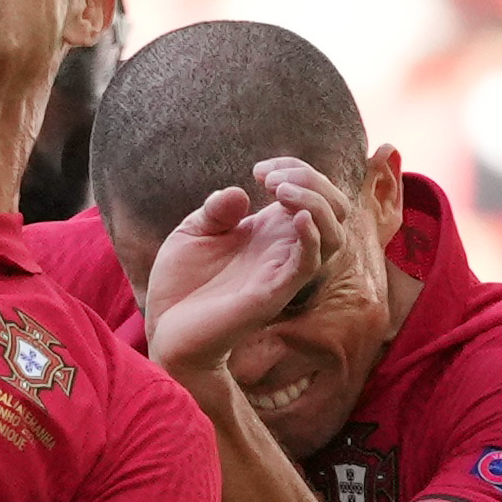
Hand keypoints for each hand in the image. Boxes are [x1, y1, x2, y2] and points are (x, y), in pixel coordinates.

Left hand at [143, 160, 346, 383]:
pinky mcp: (273, 293)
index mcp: (270, 232)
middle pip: (335, 209)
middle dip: (313, 180)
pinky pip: (309, 264)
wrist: (166, 331)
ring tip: (279, 190)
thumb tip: (241, 193)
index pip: (312, 193)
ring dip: (315, 202)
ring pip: (334, 235)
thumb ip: (216, 210)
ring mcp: (282, 272)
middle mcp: (284, 250)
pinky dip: (311, 236)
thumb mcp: (193, 233)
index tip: (259, 170)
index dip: (296, 170)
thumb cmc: (181, 286)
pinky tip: (294, 216)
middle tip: (269, 178)